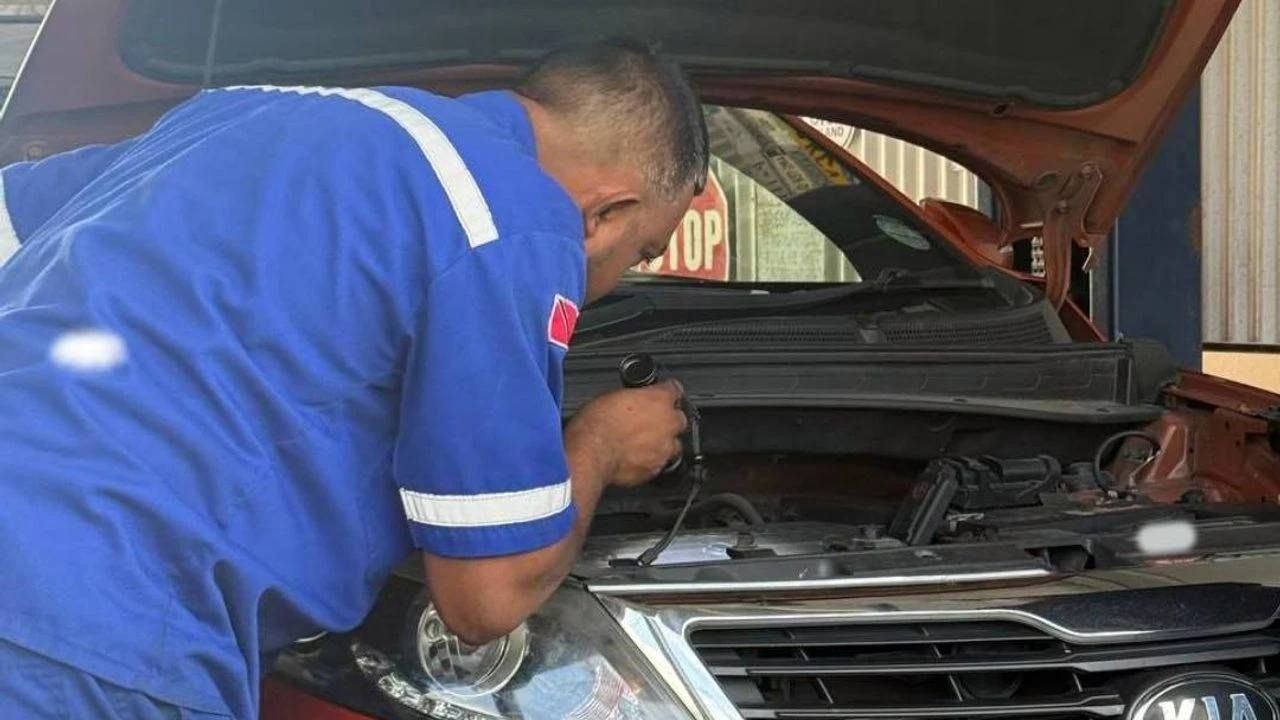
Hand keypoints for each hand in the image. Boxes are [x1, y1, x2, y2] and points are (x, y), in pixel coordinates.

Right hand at [564, 381, 687, 487]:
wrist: (590, 454)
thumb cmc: (595, 424)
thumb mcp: (611, 397)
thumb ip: (631, 399)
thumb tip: (631, 401)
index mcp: (659, 399)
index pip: (674, 389)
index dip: (665, 392)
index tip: (660, 395)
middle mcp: (668, 423)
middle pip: (679, 419)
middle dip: (667, 420)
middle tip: (648, 422)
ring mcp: (665, 448)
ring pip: (673, 444)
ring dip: (661, 443)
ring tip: (641, 443)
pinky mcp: (656, 469)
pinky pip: (659, 463)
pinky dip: (650, 461)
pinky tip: (634, 458)